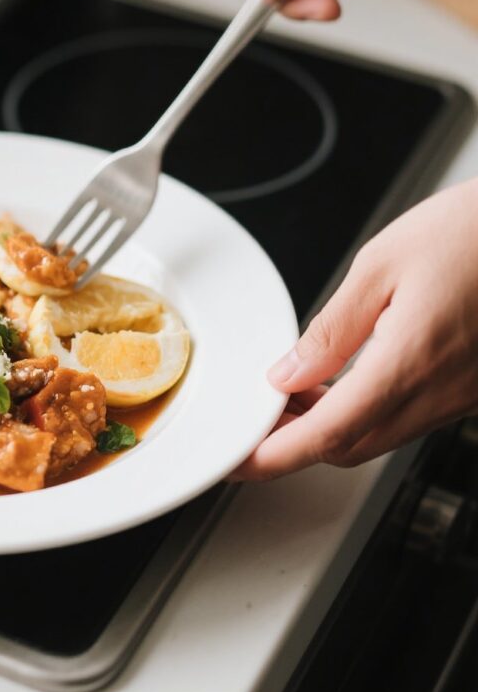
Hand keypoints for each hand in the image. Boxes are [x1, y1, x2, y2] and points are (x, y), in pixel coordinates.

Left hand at [233, 179, 477, 480]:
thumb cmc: (472, 232)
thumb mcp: (381, 265)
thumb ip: (331, 330)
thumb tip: (286, 374)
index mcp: (410, 362)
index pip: (326, 434)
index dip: (272, 455)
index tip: (236, 459)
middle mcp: (440, 393)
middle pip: (348, 447)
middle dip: (292, 442)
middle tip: (254, 416)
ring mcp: (461, 397)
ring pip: (377, 436)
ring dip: (326, 427)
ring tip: (288, 394)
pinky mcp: (470, 389)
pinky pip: (406, 418)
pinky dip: (361, 412)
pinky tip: (337, 382)